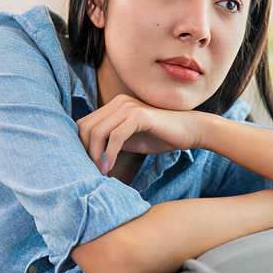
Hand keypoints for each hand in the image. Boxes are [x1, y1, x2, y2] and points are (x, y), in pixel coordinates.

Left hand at [75, 94, 204, 173]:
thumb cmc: (161, 136)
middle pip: (86, 127)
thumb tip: (88, 154)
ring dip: (96, 154)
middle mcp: (118, 102)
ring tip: (101, 171)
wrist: (190, 130)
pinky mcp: (139, 115)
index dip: (81, 144)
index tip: (87, 164)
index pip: (84, 123)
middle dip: (85, 151)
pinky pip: (115, 136)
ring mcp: (128, 106)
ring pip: (98, 131)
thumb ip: (110, 140)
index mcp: (114, 105)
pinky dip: (109, 154)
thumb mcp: (129, 139)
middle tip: (92, 170)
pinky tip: (110, 167)